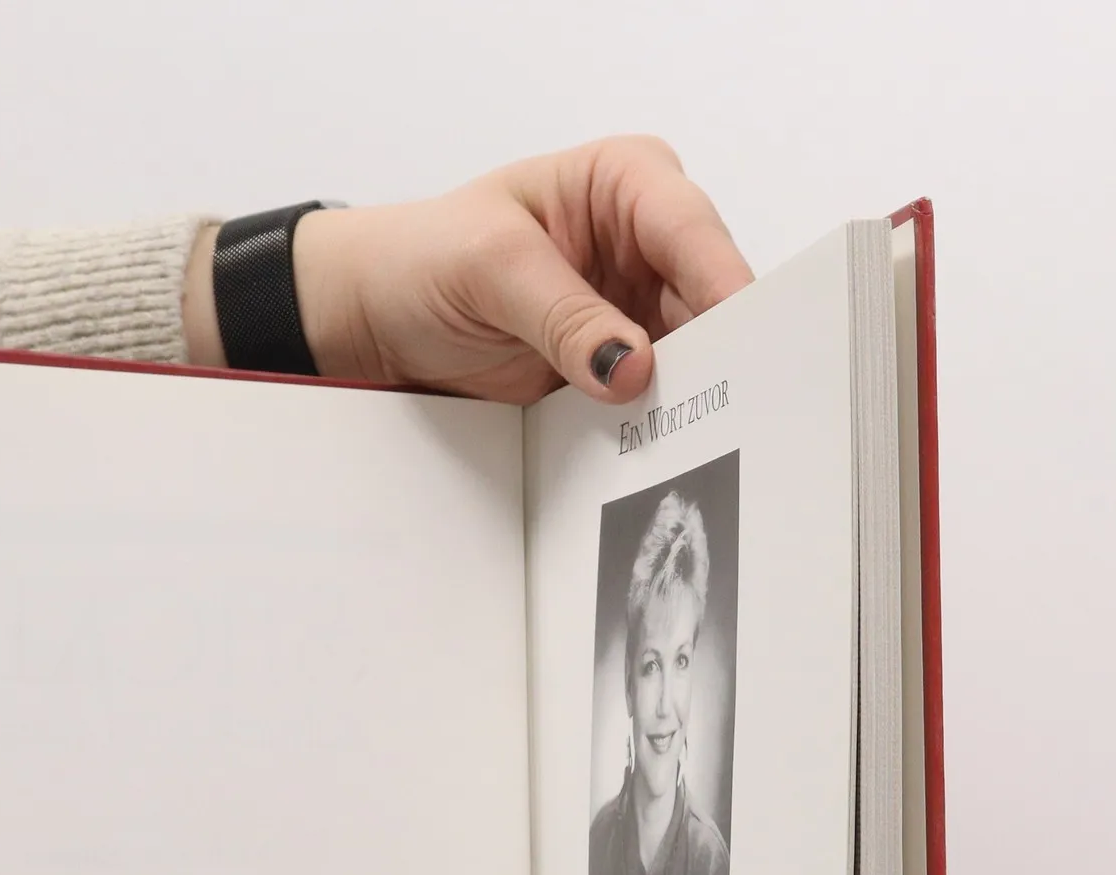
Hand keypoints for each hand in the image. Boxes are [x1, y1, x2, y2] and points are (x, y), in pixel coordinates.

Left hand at [186, 137, 751, 405]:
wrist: (379, 316)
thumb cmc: (426, 259)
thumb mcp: (490, 269)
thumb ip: (564, 316)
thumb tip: (631, 368)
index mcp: (627, 183)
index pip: (691, 231)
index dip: (721, 285)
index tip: (736, 342)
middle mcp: (645, 245)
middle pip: (708, 300)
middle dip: (718, 353)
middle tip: (731, 409)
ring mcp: (634, 312)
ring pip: (690, 358)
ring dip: (688, 399)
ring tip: (698, 441)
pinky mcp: (614, 371)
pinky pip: (650, 401)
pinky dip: (653, 425)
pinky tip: (657, 450)